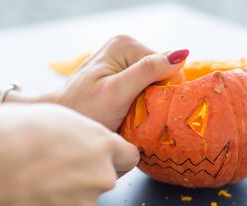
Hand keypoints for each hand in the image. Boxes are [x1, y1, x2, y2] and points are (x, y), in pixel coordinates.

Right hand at [0, 103, 138, 205]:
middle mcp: (100, 179)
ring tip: (29, 183)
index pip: (129, 157)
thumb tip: (75, 141)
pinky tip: (20, 199)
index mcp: (102, 146)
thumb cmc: (13, 135)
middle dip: (83, 177)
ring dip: (61, 197)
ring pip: (78, 203)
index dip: (115, 158)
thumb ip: (77, 133)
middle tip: (51, 168)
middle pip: (100, 180)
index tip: (103, 157)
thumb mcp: (53, 116)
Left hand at [53, 35, 188, 130]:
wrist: (65, 119)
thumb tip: (182, 54)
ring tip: (131, 114)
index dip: (164, 90)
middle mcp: (126, 47)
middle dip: (156, 95)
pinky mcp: (122, 75)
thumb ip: (147, 72)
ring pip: (156, 83)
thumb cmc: (86, 110)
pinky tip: (130, 111)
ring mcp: (124, 61)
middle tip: (138, 113)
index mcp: (126, 45)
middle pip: (162, 73)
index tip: (149, 108)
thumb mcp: (118, 92)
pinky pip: (146, 88)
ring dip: (150, 101)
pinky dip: (143, 102)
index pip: (167, 65)